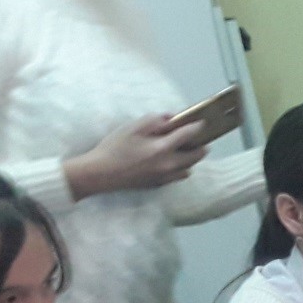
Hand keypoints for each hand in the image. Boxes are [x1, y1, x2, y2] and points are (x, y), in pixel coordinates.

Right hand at [66, 114, 207, 197]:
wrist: (101, 173)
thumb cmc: (114, 148)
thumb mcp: (132, 128)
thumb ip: (154, 120)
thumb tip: (171, 118)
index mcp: (163, 148)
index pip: (189, 135)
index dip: (197, 126)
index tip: (202, 122)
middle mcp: (169, 165)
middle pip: (197, 155)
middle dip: (199, 144)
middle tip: (195, 136)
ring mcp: (166, 177)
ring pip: (190, 167)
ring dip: (190, 157)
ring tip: (181, 148)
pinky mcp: (160, 184)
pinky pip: (179, 175)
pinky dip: (180, 167)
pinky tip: (169, 159)